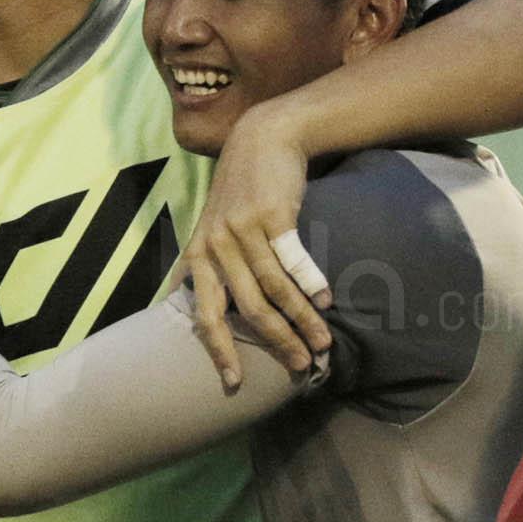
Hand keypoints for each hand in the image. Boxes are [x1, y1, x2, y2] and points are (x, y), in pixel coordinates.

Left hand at [181, 104, 330, 392]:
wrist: (262, 138)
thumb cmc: (241, 190)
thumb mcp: (213, 226)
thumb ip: (209, 265)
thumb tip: (195, 302)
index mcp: (199, 255)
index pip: (205, 314)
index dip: (220, 351)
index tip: (234, 383)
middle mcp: (216, 245)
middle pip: (248, 308)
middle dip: (276, 341)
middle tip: (300, 366)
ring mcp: (243, 230)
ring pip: (274, 288)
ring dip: (302, 319)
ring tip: (323, 341)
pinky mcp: (272, 215)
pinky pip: (293, 259)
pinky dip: (311, 283)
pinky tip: (327, 301)